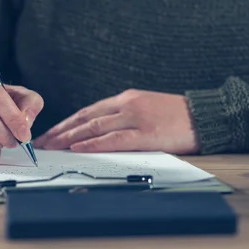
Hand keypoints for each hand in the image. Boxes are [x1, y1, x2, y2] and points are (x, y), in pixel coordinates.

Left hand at [33, 89, 198, 153]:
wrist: (206, 116)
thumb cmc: (177, 116)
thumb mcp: (146, 109)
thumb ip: (123, 117)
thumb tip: (98, 132)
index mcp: (125, 99)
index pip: (87, 111)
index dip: (66, 123)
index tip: (50, 133)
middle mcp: (126, 105)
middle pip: (84, 118)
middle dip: (60, 131)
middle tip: (42, 142)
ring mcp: (135, 118)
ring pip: (94, 127)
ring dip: (69, 138)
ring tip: (51, 147)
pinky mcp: (146, 133)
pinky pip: (113, 139)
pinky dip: (93, 144)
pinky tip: (77, 148)